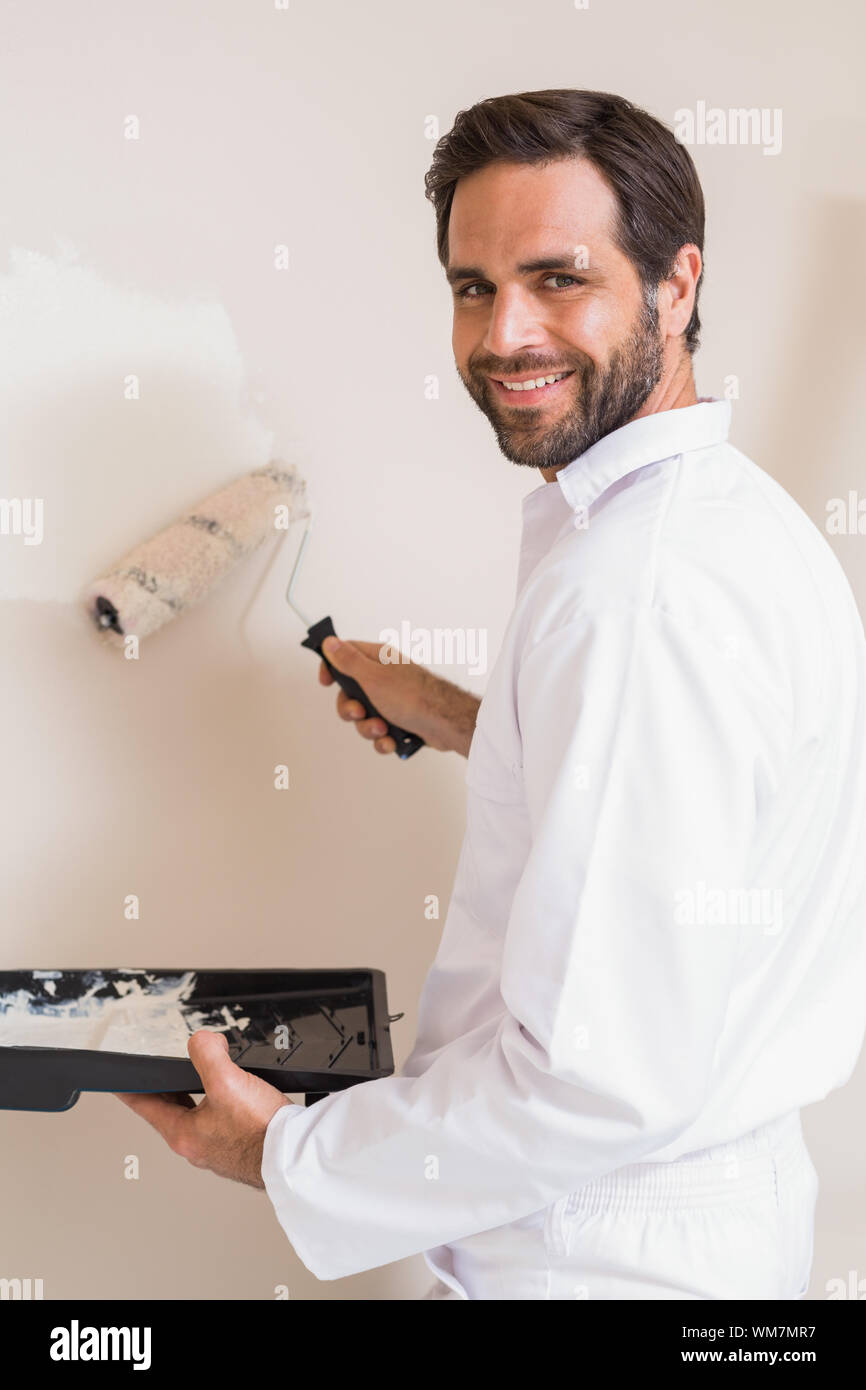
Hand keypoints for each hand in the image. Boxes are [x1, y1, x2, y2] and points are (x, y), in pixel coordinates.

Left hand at [115, 1031, 292, 1188]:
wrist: (292, 1158)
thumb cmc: (259, 1132)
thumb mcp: (227, 1081)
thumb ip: (207, 1053)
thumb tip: (202, 1040)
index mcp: (183, 1134)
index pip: (146, 1106)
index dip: (130, 1090)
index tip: (118, 1084)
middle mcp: (197, 1146)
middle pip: (171, 1113)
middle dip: (166, 1090)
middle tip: (161, 1075)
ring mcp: (218, 1151)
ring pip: (196, 1118)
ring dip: (195, 1098)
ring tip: (203, 1079)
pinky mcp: (238, 1151)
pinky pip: (219, 1124)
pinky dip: (218, 1107)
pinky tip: (236, 1099)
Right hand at [319, 637, 479, 757]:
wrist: (445, 723)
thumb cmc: (412, 696)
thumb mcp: (373, 677)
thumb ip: (348, 660)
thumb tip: (330, 641)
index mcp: (377, 660)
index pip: (344, 655)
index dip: (331, 668)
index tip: (325, 682)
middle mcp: (384, 677)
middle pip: (350, 693)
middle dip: (352, 710)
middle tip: (361, 713)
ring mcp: (392, 700)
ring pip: (364, 717)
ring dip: (369, 728)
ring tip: (383, 729)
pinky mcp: (401, 720)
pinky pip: (380, 732)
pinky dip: (383, 740)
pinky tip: (392, 741)